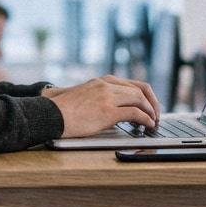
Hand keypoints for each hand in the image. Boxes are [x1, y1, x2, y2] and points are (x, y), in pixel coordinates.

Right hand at [45, 75, 159, 137]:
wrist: (50, 115)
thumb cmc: (62, 110)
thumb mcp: (83, 96)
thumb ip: (98, 97)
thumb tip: (111, 108)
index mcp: (101, 81)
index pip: (132, 84)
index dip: (146, 95)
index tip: (150, 105)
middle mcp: (106, 85)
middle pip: (140, 89)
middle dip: (152, 103)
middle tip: (156, 115)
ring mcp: (107, 97)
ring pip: (140, 99)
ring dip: (151, 111)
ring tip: (153, 122)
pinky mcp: (107, 111)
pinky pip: (135, 113)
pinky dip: (145, 119)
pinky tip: (148, 125)